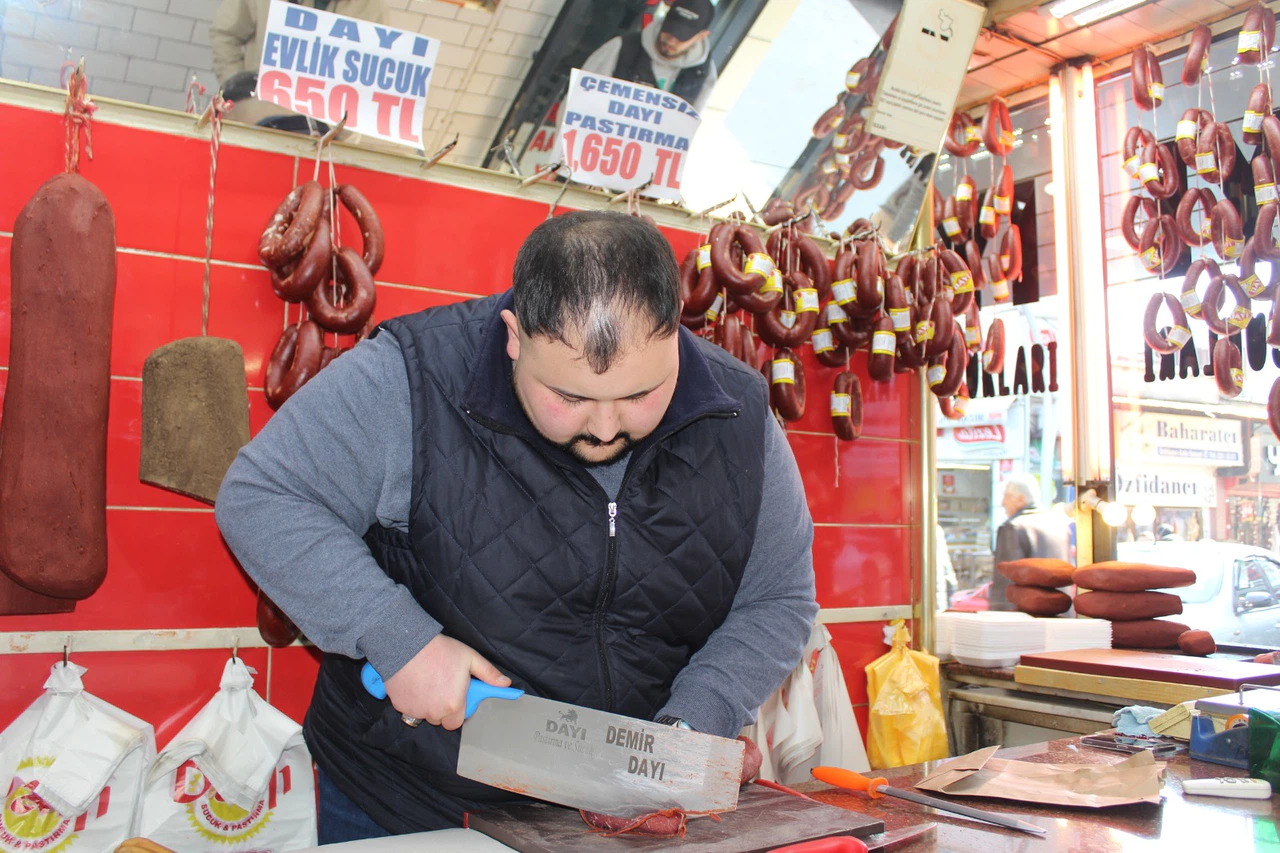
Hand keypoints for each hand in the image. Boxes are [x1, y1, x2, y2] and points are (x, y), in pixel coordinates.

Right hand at [383, 634, 510, 730]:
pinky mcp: (400, 706)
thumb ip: (489, 674)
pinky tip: (416, 683)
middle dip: (443, 708)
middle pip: (441, 720)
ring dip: (428, 705)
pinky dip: (412, 700)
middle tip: (443, 687)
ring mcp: (415, 711)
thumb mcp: (470, 658)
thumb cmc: (439, 651)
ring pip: (425, 714)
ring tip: (429, 682)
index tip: (457, 697)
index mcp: (453, 704)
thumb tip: (505, 683)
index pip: (457, 722)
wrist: (407, 645)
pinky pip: (409, 709)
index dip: (458, 710)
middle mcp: (434, 712)